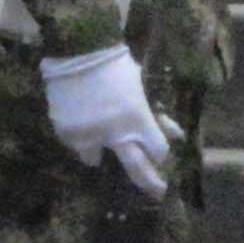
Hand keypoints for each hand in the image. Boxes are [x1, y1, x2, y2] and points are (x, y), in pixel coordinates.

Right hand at [41, 42, 174, 195]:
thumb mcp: (141, 86)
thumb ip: (154, 114)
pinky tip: (79, 119)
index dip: (160, 153)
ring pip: (95, 159)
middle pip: (137, 168)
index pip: (158, 151)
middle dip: (149, 182)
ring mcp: (88, 136)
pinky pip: (74, 144)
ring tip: (96, 138)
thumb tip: (176, 133)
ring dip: (98, 151)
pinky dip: (79, 136)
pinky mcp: (66, 133)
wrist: (77, 50)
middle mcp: (115, 134)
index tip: (158, 155)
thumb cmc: (115, 64)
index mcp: (138, 119)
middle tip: (157, 192)